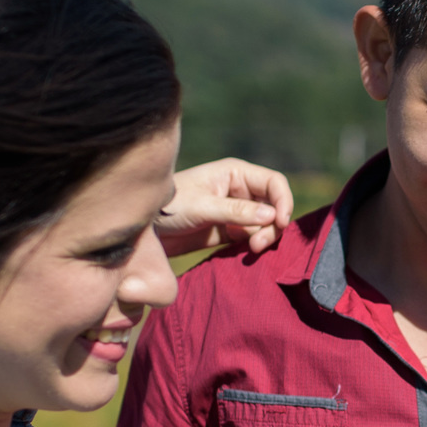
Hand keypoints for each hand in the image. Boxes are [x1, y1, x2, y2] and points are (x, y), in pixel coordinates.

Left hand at [157, 158, 294, 257]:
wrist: (143, 230)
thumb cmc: (168, 208)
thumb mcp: (202, 207)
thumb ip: (237, 211)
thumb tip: (273, 216)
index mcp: (235, 173)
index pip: (274, 182)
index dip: (284, 201)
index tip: (280, 223)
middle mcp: (239, 190)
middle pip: (274, 205)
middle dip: (272, 225)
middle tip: (258, 244)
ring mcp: (235, 212)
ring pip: (265, 224)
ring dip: (264, 237)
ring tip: (251, 249)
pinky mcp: (227, 232)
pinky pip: (252, 237)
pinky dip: (254, 245)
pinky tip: (247, 252)